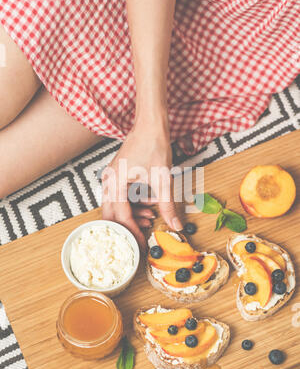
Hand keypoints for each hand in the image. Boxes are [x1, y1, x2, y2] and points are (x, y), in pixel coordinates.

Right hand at [101, 116, 182, 250]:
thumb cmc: (153, 145)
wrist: (151, 125)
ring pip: (117, 207)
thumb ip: (168, 205)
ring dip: (134, 215)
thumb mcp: (163, 179)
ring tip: (152, 219)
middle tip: (141, 237)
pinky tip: (151, 205)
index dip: (132, 232)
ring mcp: (111, 179)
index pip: (121, 216)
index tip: (141, 244)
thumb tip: (175, 225)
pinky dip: (135, 204)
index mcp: (115, 184)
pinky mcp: (117, 176)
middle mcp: (108, 182)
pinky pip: (122, 197)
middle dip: (128, 226)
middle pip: (112, 214)